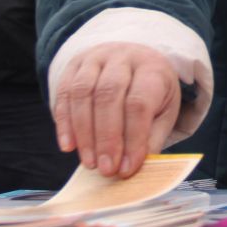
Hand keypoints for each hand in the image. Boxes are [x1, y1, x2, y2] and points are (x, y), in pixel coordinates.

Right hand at [52, 42, 181, 178]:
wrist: (134, 60)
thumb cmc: (151, 93)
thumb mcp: (163, 112)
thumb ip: (150, 139)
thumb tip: (134, 168)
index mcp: (152, 68)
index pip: (139, 102)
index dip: (132, 138)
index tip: (126, 169)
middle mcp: (123, 57)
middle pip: (109, 95)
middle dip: (106, 137)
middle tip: (105, 169)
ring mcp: (96, 57)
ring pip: (83, 92)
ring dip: (83, 132)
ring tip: (89, 162)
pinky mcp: (74, 64)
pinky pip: (64, 92)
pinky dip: (64, 122)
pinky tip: (68, 146)